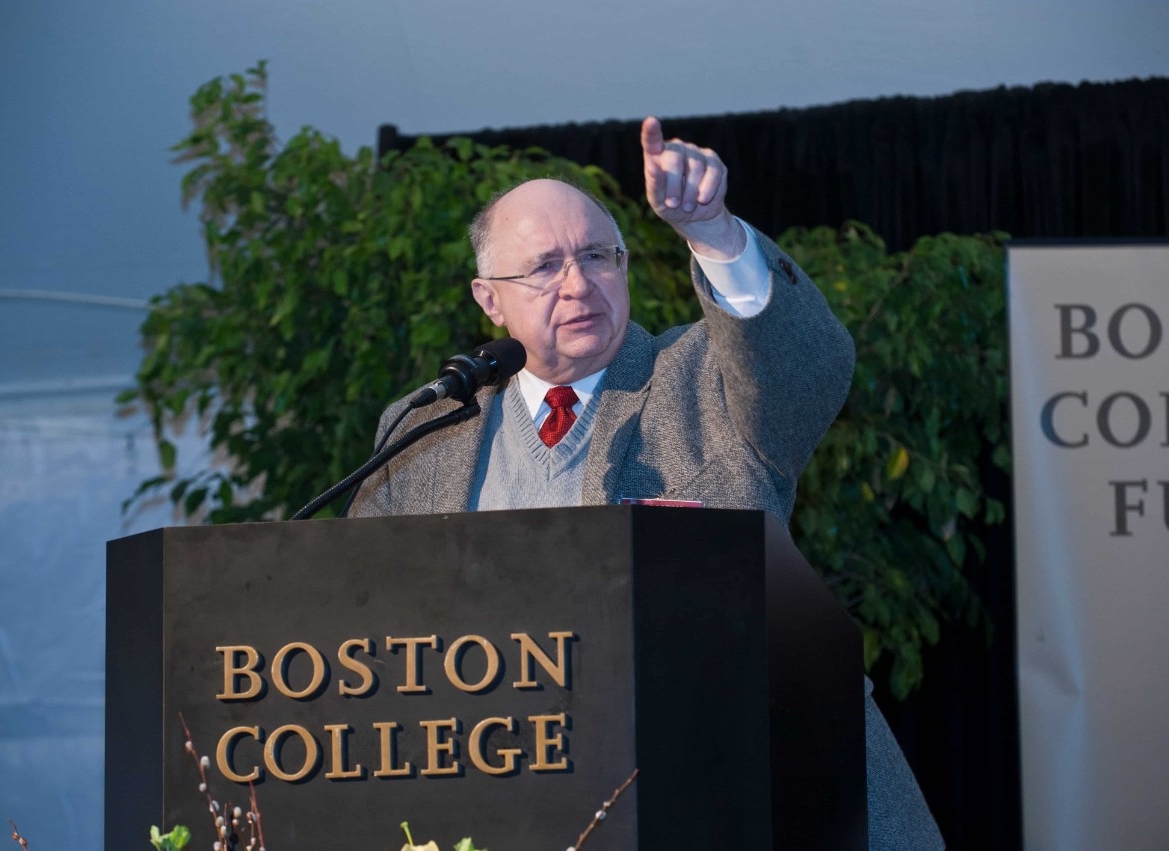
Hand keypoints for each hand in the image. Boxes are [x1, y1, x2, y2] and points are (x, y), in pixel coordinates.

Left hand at [641, 116, 744, 258]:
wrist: (695, 216)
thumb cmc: (670, 205)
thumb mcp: (658, 201)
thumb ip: (654, 184)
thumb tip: (651, 167)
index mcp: (658, 155)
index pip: (652, 141)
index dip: (652, 131)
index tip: (651, 121)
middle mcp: (677, 148)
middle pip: (674, 159)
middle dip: (673, 185)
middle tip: (673, 203)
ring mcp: (697, 153)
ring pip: (695, 167)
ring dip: (690, 192)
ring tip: (687, 206)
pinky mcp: (714, 162)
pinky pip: (713, 173)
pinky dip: (707, 189)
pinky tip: (702, 200)